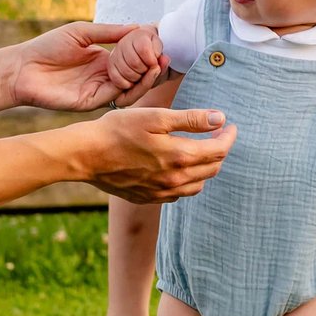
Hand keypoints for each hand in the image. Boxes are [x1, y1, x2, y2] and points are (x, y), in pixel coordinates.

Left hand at [8, 22, 163, 112]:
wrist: (21, 68)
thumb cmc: (46, 47)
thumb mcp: (82, 33)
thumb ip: (110, 32)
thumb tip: (139, 26)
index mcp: (103, 60)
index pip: (133, 59)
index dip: (147, 53)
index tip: (161, 44)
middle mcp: (104, 77)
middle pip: (136, 75)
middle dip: (152, 68)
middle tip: (165, 58)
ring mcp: (99, 90)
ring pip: (131, 88)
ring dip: (146, 79)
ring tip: (156, 66)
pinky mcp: (91, 102)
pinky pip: (116, 97)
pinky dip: (130, 87)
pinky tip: (139, 76)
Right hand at [88, 107, 235, 203]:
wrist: (86, 155)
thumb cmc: (118, 130)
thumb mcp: (156, 117)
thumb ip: (191, 119)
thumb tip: (220, 119)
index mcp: (180, 157)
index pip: (219, 151)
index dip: (228, 137)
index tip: (230, 126)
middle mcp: (175, 180)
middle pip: (212, 169)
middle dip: (219, 151)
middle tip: (217, 135)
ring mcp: (162, 192)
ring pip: (197, 184)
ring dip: (205, 168)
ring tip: (200, 150)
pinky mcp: (149, 198)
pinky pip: (178, 193)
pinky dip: (186, 180)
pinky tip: (178, 167)